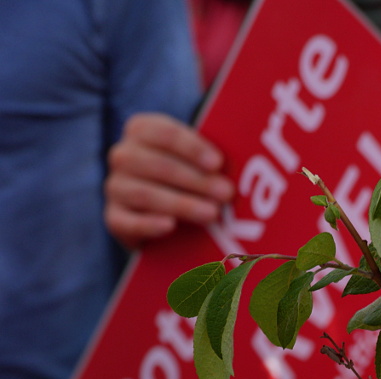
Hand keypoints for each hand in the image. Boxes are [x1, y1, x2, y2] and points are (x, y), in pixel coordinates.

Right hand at [105, 113, 233, 248]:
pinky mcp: (114, 218)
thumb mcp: (195, 163)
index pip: (164, 133)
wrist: (156, 215)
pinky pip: (127, 222)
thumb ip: (210, 160)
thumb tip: (245, 166)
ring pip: (145, 194)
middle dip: (196, 180)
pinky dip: (149, 224)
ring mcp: (116, 187)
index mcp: (142, 131)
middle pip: (158, 165)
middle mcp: (123, 156)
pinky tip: (170, 226)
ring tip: (212, 214)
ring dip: (182, 204)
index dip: (192, 147)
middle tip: (226, 193)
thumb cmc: (186, 180)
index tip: (218, 163)